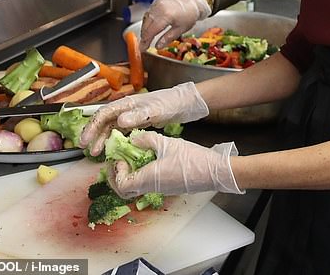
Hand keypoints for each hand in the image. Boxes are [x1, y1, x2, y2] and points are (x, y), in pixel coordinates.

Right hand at [79, 82, 208, 154]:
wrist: (183, 103)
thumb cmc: (170, 103)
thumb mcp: (155, 109)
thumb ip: (138, 115)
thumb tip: (120, 122)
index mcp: (127, 103)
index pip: (104, 113)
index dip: (92, 126)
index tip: (85, 140)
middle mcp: (126, 109)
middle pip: (104, 121)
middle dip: (93, 134)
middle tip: (85, 149)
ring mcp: (131, 115)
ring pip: (110, 127)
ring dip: (102, 139)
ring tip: (96, 153)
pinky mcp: (137, 122)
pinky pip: (120, 132)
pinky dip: (114, 140)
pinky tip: (112, 150)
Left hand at [107, 131, 243, 196]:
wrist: (214, 172)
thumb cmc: (192, 159)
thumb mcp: (167, 143)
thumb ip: (147, 140)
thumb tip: (133, 139)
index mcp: (148, 179)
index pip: (121, 184)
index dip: (116, 172)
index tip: (120, 158)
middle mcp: (152, 188)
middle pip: (126, 190)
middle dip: (118, 177)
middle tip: (120, 162)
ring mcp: (161, 189)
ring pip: (137, 187)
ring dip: (131, 174)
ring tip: (135, 157)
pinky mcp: (169, 187)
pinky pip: (149, 184)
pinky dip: (143, 174)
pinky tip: (150, 159)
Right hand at [140, 0, 210, 50]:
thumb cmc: (189, 14)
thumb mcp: (181, 29)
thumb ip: (168, 38)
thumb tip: (158, 46)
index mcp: (166, 16)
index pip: (151, 31)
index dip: (146, 41)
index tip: (143, 48)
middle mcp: (159, 8)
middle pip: (146, 25)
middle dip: (144, 36)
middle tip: (143, 45)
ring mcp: (157, 3)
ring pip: (146, 18)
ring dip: (144, 29)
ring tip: (146, 38)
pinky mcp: (156, 1)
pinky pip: (148, 12)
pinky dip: (147, 21)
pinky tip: (149, 28)